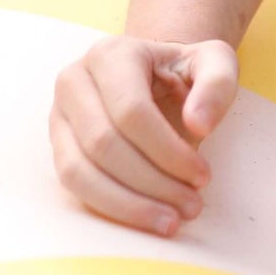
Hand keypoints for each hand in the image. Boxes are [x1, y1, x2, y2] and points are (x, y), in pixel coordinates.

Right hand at [49, 34, 238, 232]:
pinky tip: (146, 217)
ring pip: (80, 171)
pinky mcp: (58, 147)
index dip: (166, 150)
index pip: (131, 111)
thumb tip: (199, 124)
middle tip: (191, 206)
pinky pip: (74, 185)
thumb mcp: (214, 62)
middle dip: (151, 182)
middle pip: (104, 144)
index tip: (202, 176)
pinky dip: (111, 207)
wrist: (156, 77)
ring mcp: (59, 115)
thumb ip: (216, 84)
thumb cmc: (184, 72)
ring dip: (128, 204)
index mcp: (111, 54)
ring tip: (171, 220)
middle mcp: (74, 80)